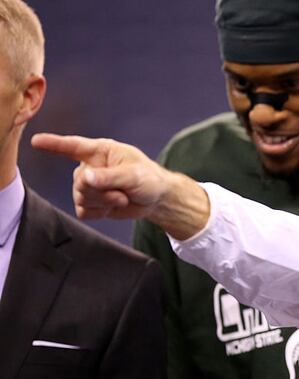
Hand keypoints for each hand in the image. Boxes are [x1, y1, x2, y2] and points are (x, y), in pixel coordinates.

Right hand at [32, 133, 209, 239]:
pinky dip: (100, 212)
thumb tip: (83, 178)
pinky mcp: (92, 203)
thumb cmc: (149, 179)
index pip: (72, 146)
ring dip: (104, 202)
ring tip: (122, 198)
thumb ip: (108, 177)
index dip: (53, 144)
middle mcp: (90, 166)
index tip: (36, 141)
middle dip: (101, 192)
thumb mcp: (133, 175)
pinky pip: (84, 211)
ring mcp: (89, 185)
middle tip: (122, 193)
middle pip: (79, 182)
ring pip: (81, 198)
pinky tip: (113, 207)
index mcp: (101, 151)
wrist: (157, 200)